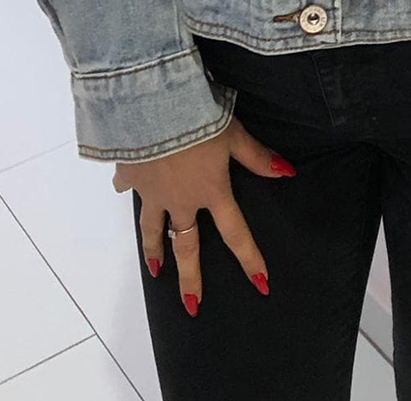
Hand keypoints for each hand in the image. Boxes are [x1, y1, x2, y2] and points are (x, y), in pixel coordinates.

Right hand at [111, 113, 296, 316]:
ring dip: (154, 250)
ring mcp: (152, 192)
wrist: (149, 106)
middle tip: (192, 305)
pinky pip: (127, 186)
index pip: (235, 232)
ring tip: (155, 270)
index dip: (249, 258)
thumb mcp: (233, 134)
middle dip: (190, 277)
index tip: (261, 284)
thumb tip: (288, 172)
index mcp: (211, 191)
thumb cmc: (198, 118)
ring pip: (153, 229)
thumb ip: (257, 157)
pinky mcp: (129, 174)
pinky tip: (122, 189)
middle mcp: (181, 201)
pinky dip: (126, 188)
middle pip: (187, 246)